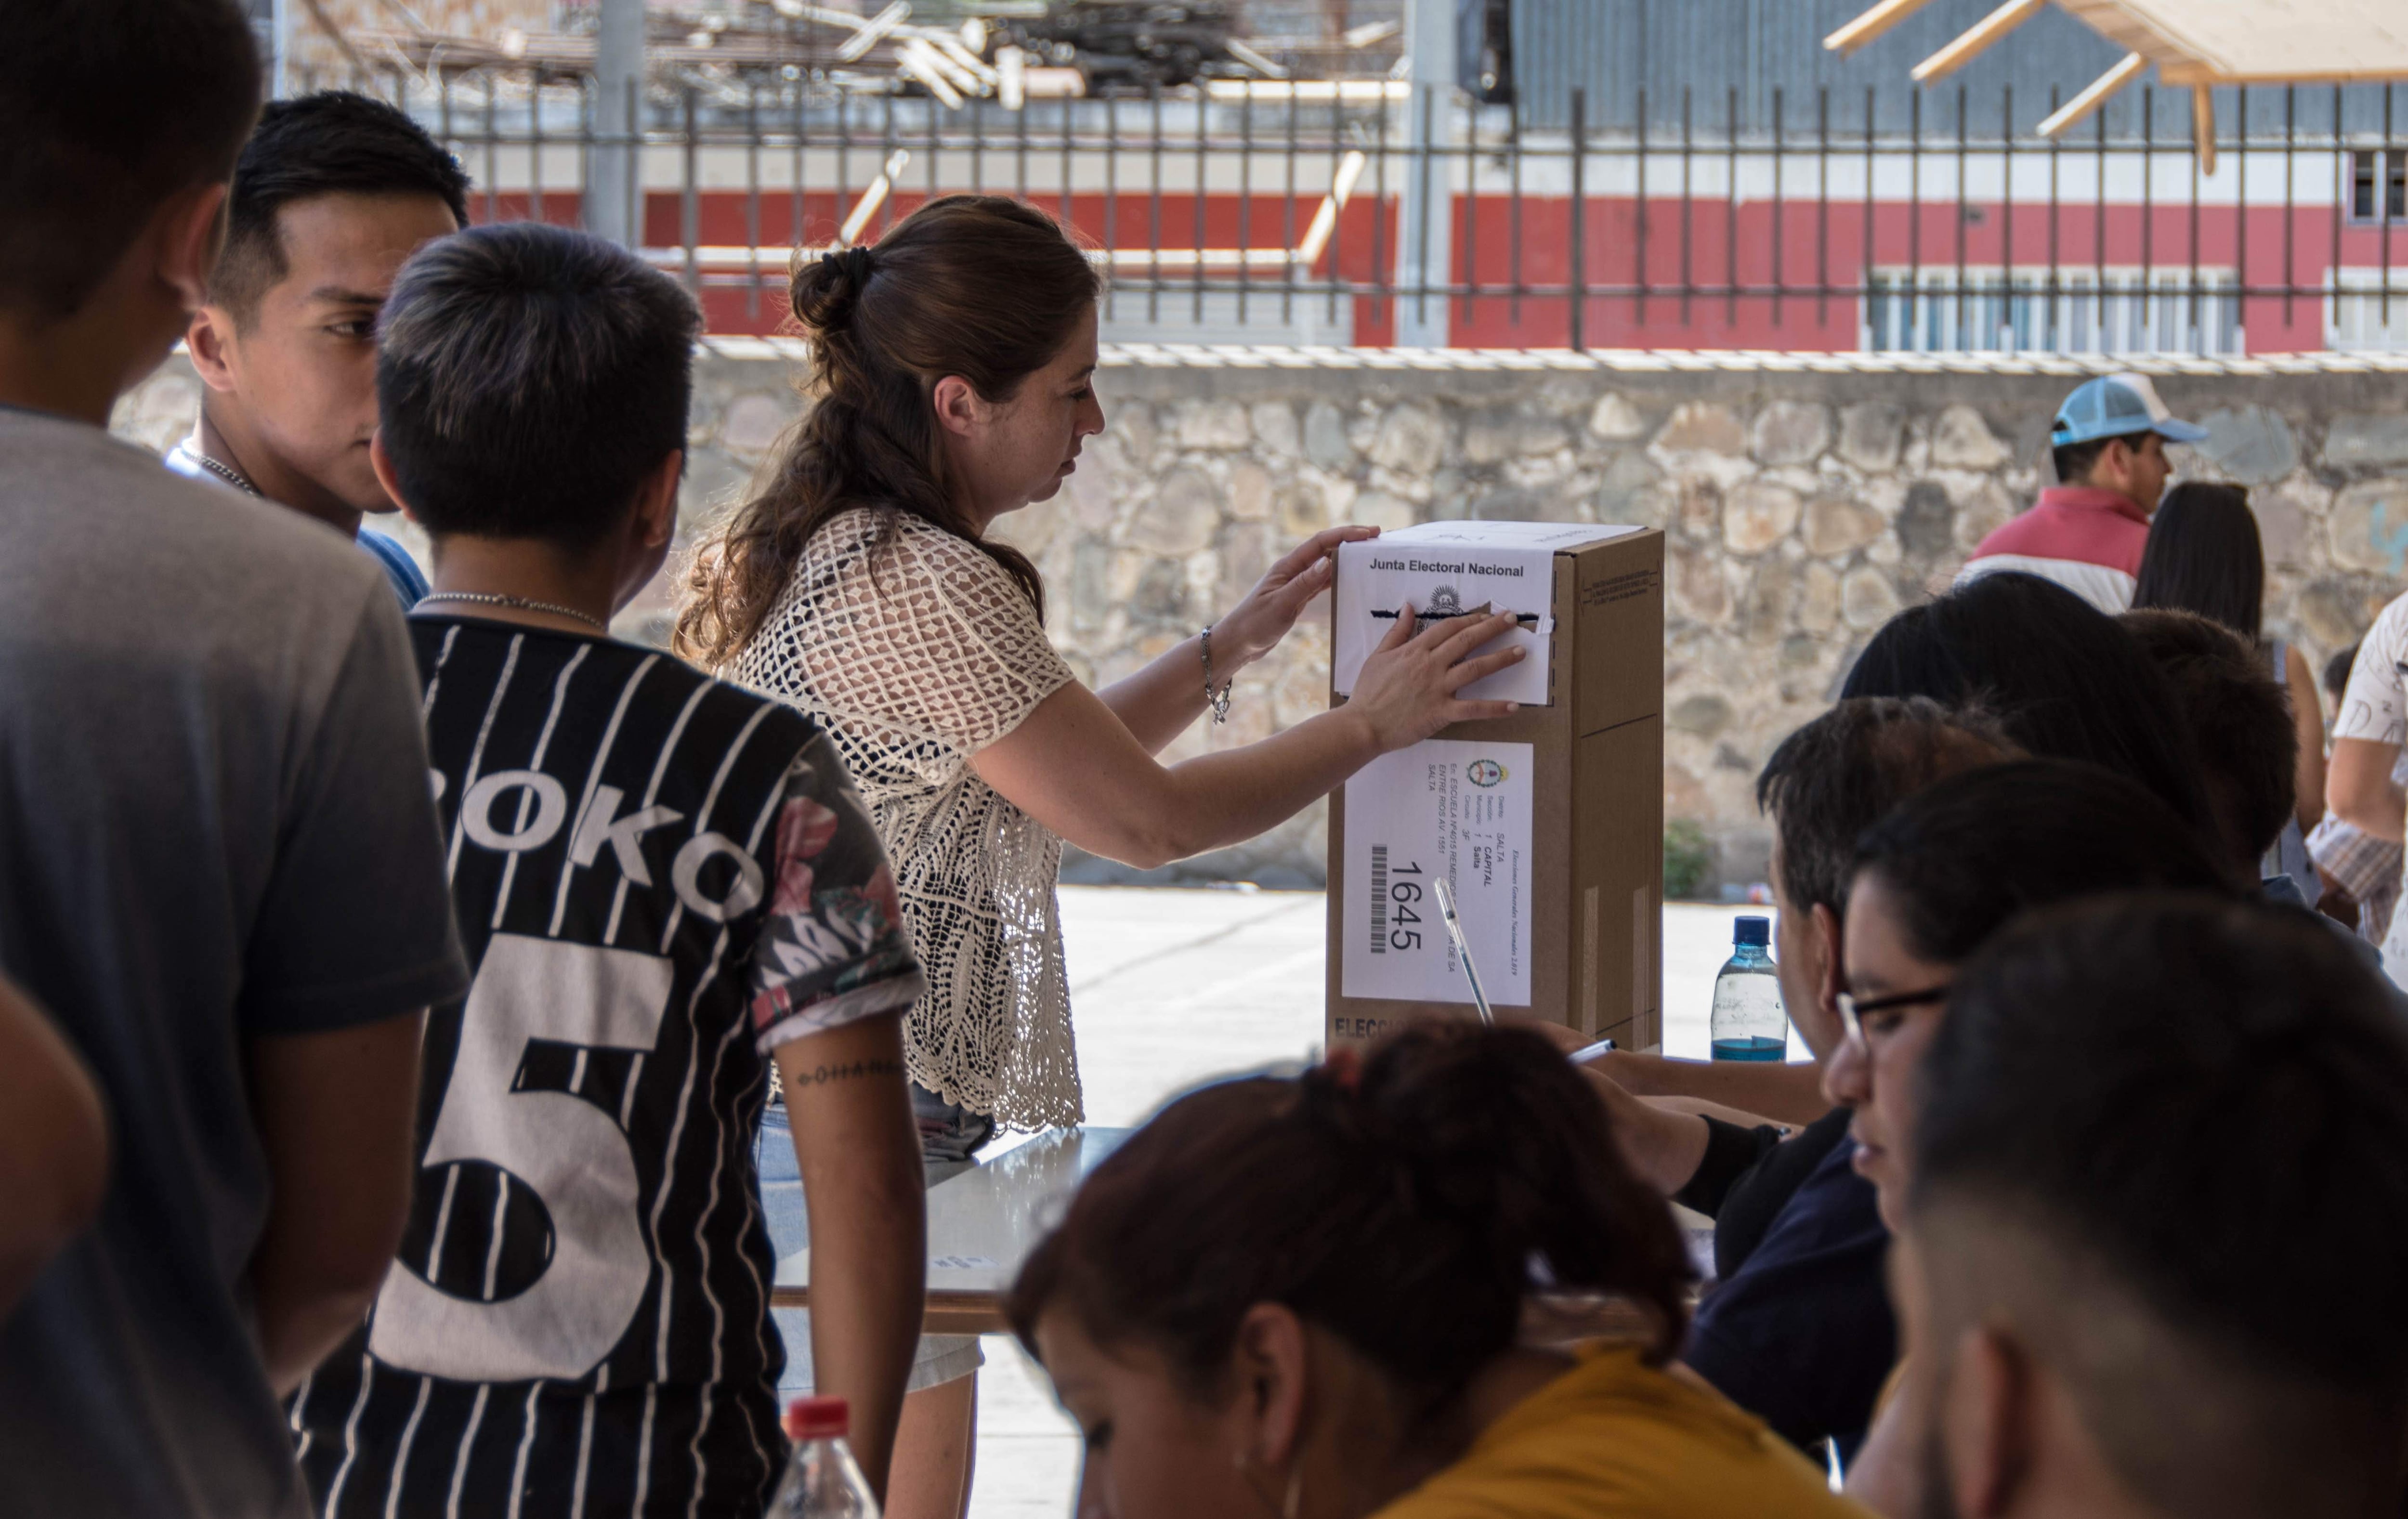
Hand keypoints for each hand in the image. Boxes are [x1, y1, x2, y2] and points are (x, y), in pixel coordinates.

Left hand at [1212, 525, 1379, 667]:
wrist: (1238, 643)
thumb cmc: (1254, 624)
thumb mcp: (1281, 604)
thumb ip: (1304, 584)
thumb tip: (1328, 562)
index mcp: (1288, 566)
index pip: (1321, 542)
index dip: (1346, 534)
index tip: (1370, 532)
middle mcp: (1293, 571)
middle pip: (1327, 549)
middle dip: (1351, 541)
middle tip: (1378, 539)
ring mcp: (1296, 583)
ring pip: (1327, 565)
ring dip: (1348, 559)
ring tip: (1370, 557)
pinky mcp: (1298, 597)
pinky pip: (1323, 582)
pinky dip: (1339, 578)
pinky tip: (1352, 580)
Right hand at [1343, 601, 1523, 752]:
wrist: (1363, 725)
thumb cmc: (1368, 692)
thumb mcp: (1378, 655)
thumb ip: (1397, 632)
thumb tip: (1408, 607)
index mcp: (1415, 650)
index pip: (1448, 627)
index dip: (1470, 619)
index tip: (1486, 615)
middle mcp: (1430, 665)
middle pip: (1467, 640)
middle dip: (1492, 628)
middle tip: (1512, 619)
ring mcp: (1437, 688)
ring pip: (1475, 668)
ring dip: (1501, 659)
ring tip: (1521, 652)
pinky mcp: (1441, 712)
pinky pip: (1473, 709)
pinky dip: (1495, 708)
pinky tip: (1514, 706)